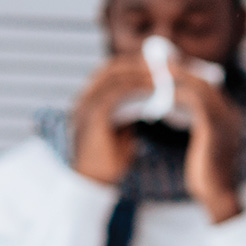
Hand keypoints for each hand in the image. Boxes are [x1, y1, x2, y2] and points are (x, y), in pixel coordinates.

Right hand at [69, 55, 153, 185]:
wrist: (95, 182)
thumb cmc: (109, 158)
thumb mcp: (122, 129)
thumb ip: (129, 111)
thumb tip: (147, 97)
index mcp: (89, 100)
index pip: (110, 71)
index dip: (132, 64)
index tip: (156, 63)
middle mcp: (84, 99)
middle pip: (110, 68)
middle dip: (136, 63)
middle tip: (161, 64)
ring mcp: (85, 106)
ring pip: (112, 77)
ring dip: (138, 72)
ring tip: (161, 74)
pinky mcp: (92, 116)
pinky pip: (114, 92)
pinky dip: (134, 86)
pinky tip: (153, 88)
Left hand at [172, 63, 245, 222]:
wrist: (219, 198)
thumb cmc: (206, 177)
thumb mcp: (203, 146)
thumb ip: (198, 126)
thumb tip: (179, 112)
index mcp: (230, 116)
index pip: (208, 86)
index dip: (187, 75)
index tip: (165, 70)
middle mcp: (232, 114)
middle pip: (205, 81)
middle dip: (180, 71)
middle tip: (157, 64)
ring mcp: (227, 120)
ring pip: (200, 87)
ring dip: (176, 78)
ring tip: (155, 74)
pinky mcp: (216, 128)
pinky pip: (195, 102)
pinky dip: (177, 94)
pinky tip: (159, 95)